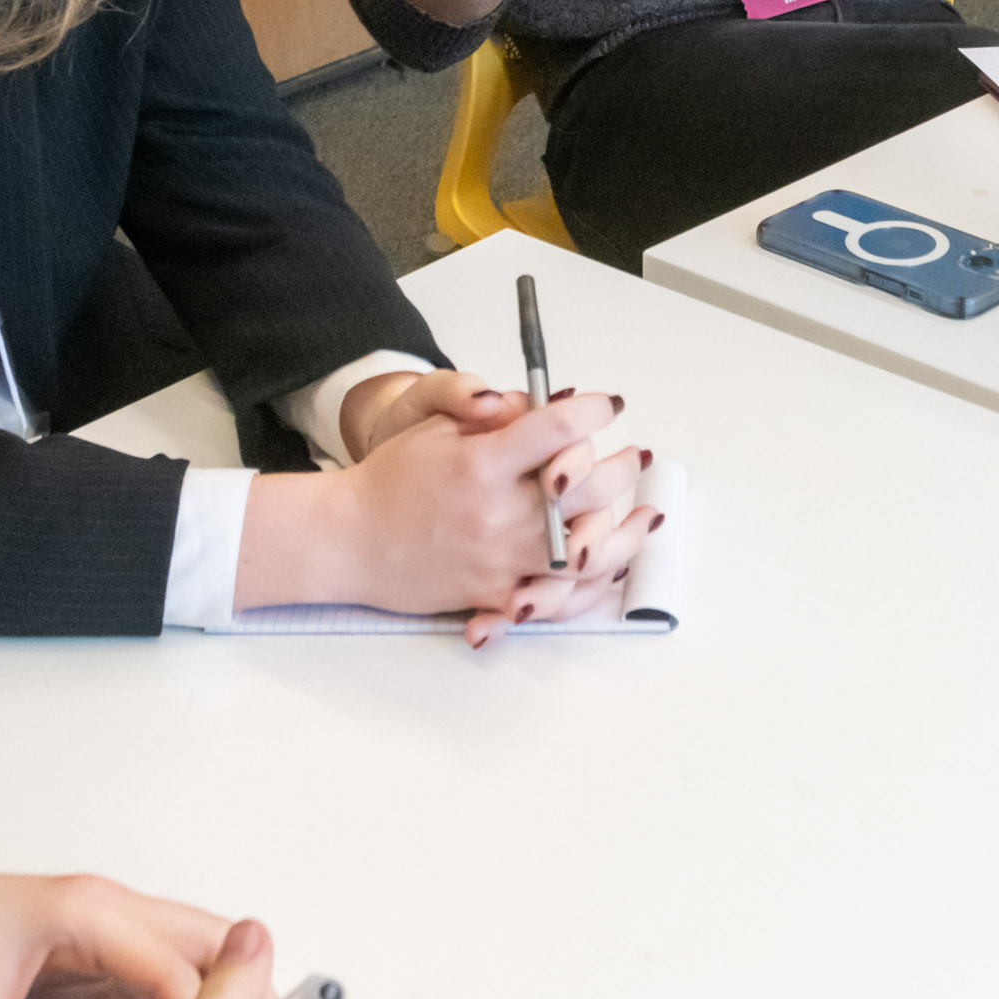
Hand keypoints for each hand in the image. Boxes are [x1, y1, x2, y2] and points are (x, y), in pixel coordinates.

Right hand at [243, 383, 660, 634]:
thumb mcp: (434, 426)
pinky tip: (615, 563)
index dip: (592, 412)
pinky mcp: (496, 593)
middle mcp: (497, 513)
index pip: (557, 430)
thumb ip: (490, 411)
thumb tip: (543, 402)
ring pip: (587, 550)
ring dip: (624, 529)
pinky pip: (558, 596)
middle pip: (584, 489)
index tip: (607, 405)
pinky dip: (593, 582)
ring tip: (647, 514)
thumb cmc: (391, 480)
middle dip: (620, 466)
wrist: (350, 541)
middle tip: (634, 454)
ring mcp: (500, 558)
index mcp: (482, 463)